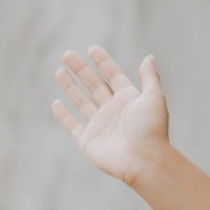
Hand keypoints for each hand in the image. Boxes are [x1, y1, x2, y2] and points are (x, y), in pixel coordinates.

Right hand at [53, 45, 170, 186]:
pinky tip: (56, 103)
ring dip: (70, 86)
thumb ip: (149, 77)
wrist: (144, 160)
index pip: (113, 75)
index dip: (103, 62)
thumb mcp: (154, 98)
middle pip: (94, 85)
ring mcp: (100, 125)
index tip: (91, 49)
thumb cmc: (152, 129)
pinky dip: (64, 115)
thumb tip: (149, 57)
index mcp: (128, 99)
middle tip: (67, 55)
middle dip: (81, 70)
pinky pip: (72, 125)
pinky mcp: (88, 140)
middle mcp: (113, 110)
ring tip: (59, 71)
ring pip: (81, 101)